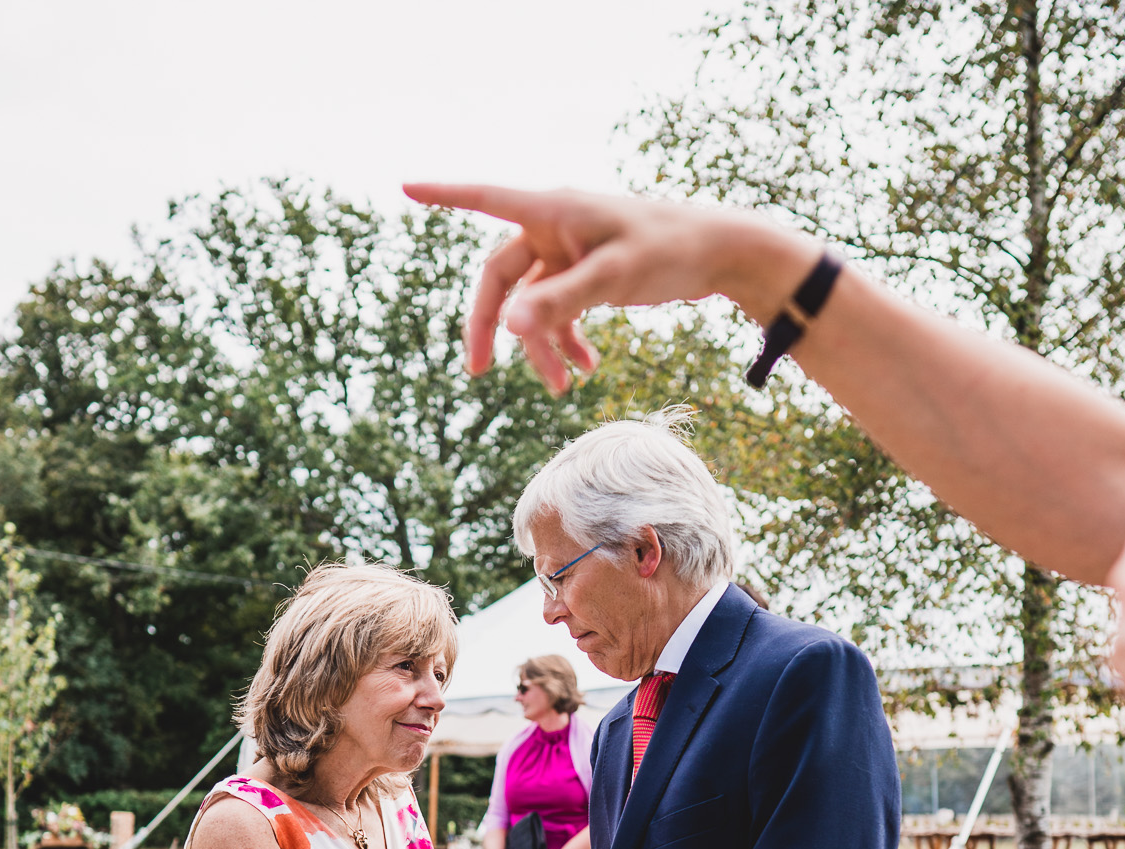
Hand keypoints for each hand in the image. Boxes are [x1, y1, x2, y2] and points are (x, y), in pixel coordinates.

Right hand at [400, 183, 816, 393]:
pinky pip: (560, 310)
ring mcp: (569, 252)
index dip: (443, 194)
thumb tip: (509, 327)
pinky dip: (568, 340)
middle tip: (480, 372)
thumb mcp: (614, 277)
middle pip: (501, 278)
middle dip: (494, 326)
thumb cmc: (670, 250)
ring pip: (533, 304)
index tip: (403, 184)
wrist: (721, 253)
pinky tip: (585, 371)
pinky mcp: (587, 273)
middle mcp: (554, 227)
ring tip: (564, 388)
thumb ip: (560, 302)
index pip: (486, 197)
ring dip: (543, 346)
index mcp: (553, 210)